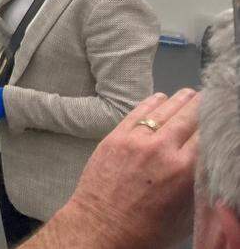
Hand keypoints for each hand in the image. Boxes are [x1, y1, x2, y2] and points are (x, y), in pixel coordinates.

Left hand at [19, 90, 198, 248]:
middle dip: (201, 105)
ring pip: (163, 111)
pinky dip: (151, 103)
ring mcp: (136, 141)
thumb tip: (208, 166)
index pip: (208, 136)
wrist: (101, 227)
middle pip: (188, 117)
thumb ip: (200, 186)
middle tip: (209, 96)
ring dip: (179, 100)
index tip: (222, 116)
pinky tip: (160, 98)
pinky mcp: (114, 138)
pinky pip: (137, 113)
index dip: (216, 124)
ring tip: (189, 93)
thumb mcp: (187, 214)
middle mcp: (162, 150)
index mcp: (185, 171)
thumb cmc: (146, 229)